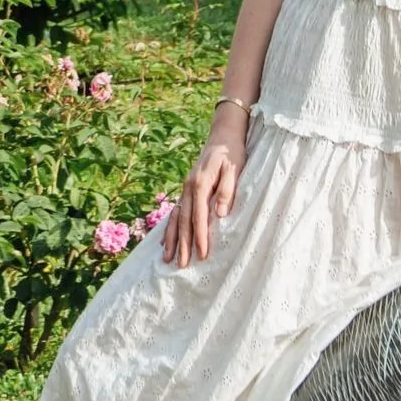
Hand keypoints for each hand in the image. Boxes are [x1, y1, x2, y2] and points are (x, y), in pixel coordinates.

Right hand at [168, 102, 248, 268]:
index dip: (200, 237)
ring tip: (167, 258)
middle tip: (181, 265)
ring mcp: (185, 188)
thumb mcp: (235, 169)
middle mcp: (189, 187)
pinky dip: (170, 227)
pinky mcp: (187, 188)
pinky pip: (175, 211)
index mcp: (201, 183)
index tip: (202, 255)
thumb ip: (227, 191)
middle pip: (184, 221)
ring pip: (176, 217)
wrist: (223, 135)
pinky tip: (166, 240)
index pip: (199, 216)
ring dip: (172, 239)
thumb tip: (220, 214)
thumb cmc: (232, 153)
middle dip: (182, 244)